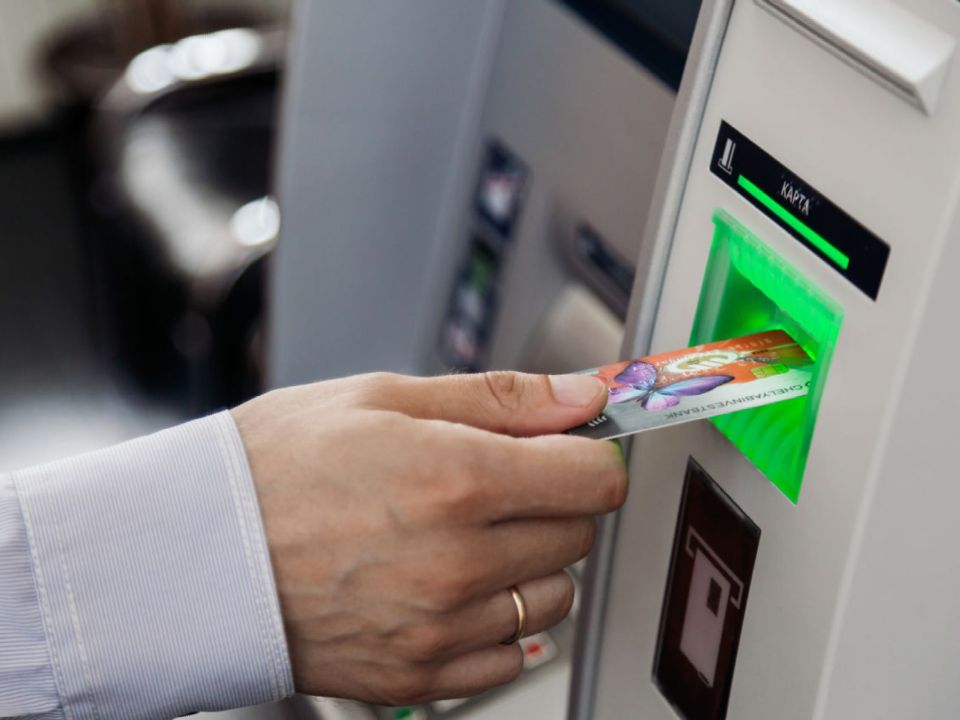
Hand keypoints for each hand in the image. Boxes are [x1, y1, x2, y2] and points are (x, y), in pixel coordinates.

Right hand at [232, 371, 626, 705]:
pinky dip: (498, 621)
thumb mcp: (384, 397)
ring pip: (552, 597)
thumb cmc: (276, 465)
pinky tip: (449, 587)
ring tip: (465, 536)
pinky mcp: (418, 674)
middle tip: (497, 483)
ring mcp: (440, 627)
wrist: (194, 551)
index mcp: (456, 480)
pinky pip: (509, 655)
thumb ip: (499, 398)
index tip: (571, 450)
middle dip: (554, 501)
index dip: (590, 455)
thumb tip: (582, 396)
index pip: (594, 479)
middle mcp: (457, 562)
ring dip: (529, 563)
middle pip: (578, 534)